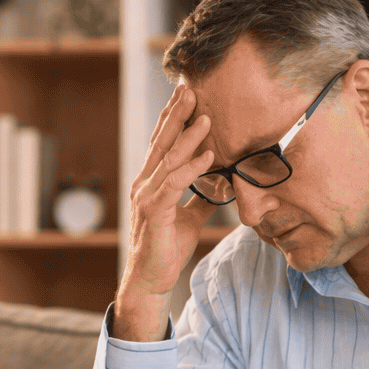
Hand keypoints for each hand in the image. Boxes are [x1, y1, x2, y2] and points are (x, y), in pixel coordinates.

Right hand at [114, 84, 218, 340]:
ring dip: (189, 136)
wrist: (151, 280)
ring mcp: (147, 197)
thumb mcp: (191, 218)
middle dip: (177, 114)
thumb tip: (222, 183)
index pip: (163, 143)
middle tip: (190, 87)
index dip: (174, 118)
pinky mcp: (154, 213)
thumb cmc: (167, 248)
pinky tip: (209, 156)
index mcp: (153, 181)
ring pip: (169, 159)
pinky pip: (175, 185)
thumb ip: (203, 199)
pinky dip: (192, 168)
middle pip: (162, 142)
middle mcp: (146, 183)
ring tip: (206, 116)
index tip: (187, 95)